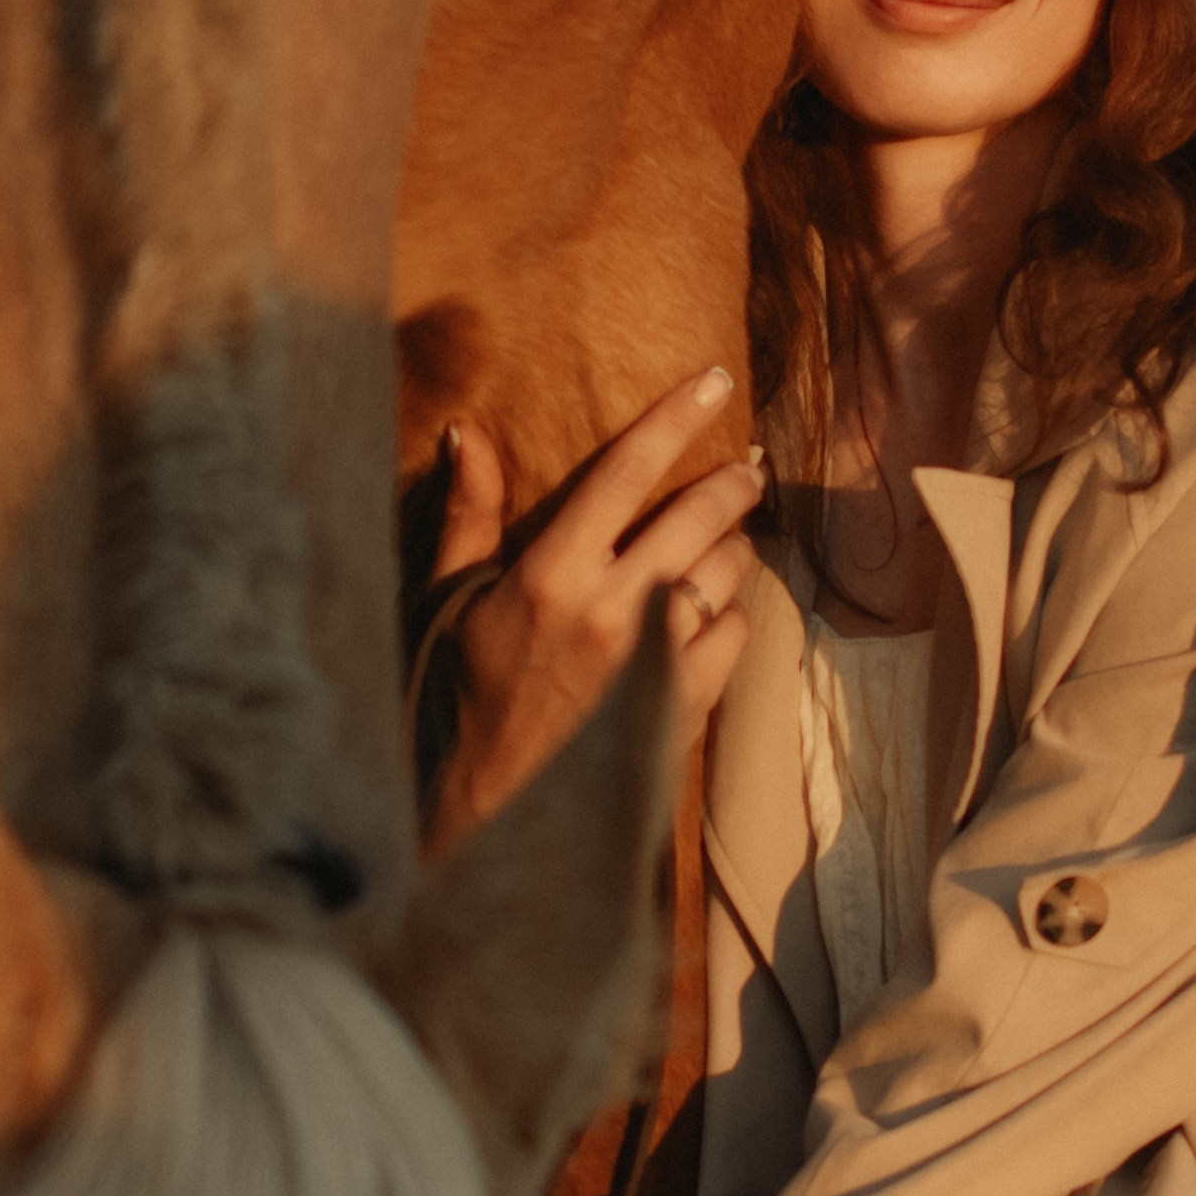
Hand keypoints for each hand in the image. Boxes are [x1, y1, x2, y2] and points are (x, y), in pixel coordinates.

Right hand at [424, 367, 760, 852]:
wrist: (486, 817)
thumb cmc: (455, 704)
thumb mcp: (448, 603)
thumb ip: (470, 517)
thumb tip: (469, 433)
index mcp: (549, 578)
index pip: (625, 473)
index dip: (675, 417)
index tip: (714, 378)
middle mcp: (611, 613)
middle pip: (700, 517)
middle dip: (735, 481)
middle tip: (748, 467)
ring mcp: (654, 664)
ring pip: (728, 575)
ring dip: (734, 548)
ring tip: (727, 539)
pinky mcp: (682, 708)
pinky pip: (736, 636)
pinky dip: (730, 616)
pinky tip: (708, 615)